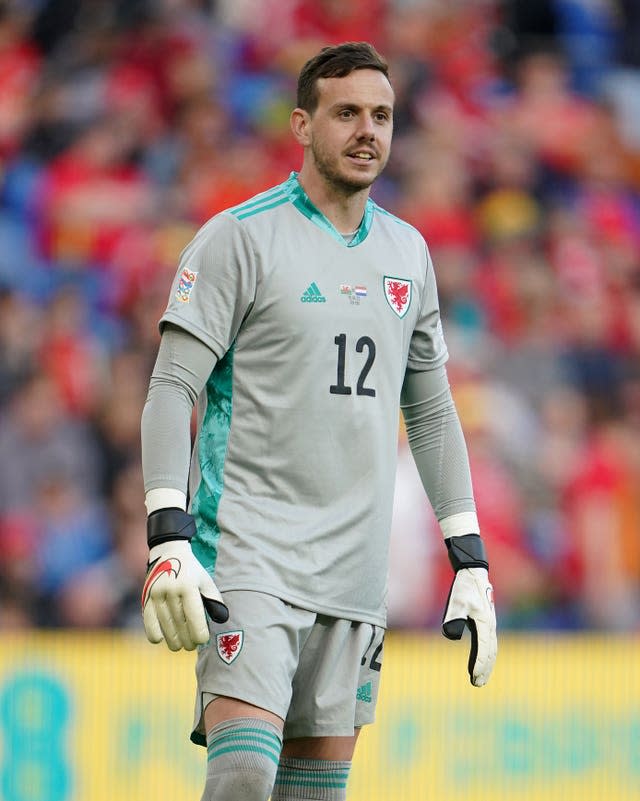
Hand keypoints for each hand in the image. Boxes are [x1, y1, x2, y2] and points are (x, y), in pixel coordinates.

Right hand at [141, 507, 228, 650]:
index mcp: (189, 585)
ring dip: (173, 640)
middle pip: (180, 623)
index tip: (202, 641)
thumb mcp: (206, 580)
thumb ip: (213, 600)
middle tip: (192, 646)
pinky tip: (161, 639)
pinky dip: (154, 633)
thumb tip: (222, 619)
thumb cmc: (192, 571)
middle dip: (187, 639)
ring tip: (179, 646)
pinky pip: (148, 621)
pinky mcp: (146, 597)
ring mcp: (157, 594)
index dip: (199, 632)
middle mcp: (172, 589)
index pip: (194, 615)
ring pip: (165, 625)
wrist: (168, 552)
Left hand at [442, 566, 495, 686]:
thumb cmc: (464, 587)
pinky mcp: (486, 622)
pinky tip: (477, 660)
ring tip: (479, 678)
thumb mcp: (456, 601)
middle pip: (490, 653)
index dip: (478, 665)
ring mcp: (489, 624)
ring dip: (486, 664)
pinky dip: (485, 654)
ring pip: (491, 649)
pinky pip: (488, 643)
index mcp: (484, 623)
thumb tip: (452, 636)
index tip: (474, 678)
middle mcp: (490, 626)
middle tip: (477, 684)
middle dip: (484, 669)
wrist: (473, 573)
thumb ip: (454, 617)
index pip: (483, 649)